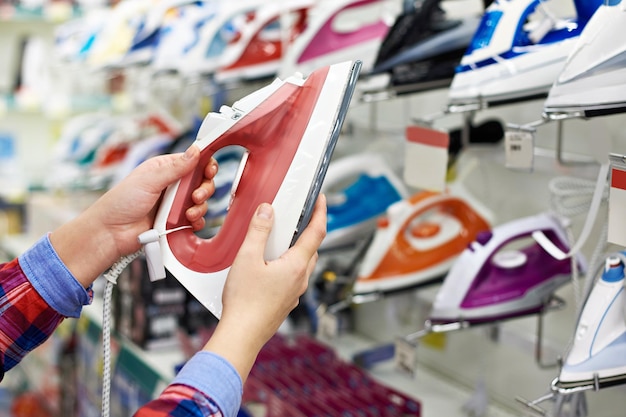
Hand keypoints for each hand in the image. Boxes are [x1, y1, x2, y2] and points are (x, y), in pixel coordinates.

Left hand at [50, 145, 217, 286]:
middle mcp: (173, 185)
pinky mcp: (177, 222)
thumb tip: (196, 150)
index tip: (209, 170)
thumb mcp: (149, 180)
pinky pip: (196, 220)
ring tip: (188, 213)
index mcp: (165, 169)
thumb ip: (175, 167)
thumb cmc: (121, 202)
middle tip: (196, 196)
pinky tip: (188, 222)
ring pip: (201, 202)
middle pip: (202, 182)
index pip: (194, 161)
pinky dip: (196, 221)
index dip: (205, 164)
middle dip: (204, 189)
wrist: (111, 233)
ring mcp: (175, 204)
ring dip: (200, 207)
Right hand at [203, 195, 326, 380]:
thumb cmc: (245, 302)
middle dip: (307, 231)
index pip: (316, 232)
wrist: (242, 336)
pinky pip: (291, 279)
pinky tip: (268, 268)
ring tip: (278, 241)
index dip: (321, 213)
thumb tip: (267, 211)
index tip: (322, 200)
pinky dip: (286, 266)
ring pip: (302, 265)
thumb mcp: (247, 258)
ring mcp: (294, 293)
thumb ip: (259, 231)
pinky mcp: (284, 303)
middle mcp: (300, 280)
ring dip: (295, 250)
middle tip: (298, 218)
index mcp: (297, 265)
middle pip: (311, 249)